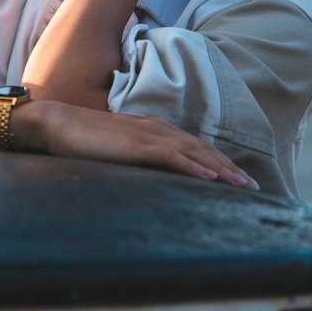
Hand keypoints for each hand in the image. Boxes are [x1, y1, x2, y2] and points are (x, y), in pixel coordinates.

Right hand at [18, 98, 258, 187]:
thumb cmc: (83, 140)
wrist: (58, 124)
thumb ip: (137, 157)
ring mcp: (147, 136)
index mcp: (154, 131)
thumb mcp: (118, 150)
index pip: (195, 146)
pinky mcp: (136, 146)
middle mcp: (157, 130)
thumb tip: (152, 175)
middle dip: (230, 168)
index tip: (238, 178)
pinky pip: (171, 156)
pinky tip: (209, 178)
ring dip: (221, 169)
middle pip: (202, 149)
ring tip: (241, 184)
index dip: (219, 162)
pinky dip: (193, 167)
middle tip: (253, 186)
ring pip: (194, 153)